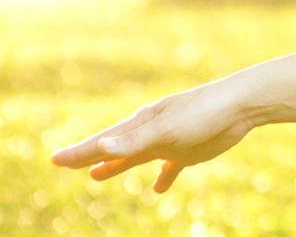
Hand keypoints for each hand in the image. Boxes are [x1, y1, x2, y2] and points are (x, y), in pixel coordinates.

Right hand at [50, 81, 256, 192]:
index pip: (102, 142)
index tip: (54, 160)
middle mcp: (151, 132)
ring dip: (116, 166)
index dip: (78, 153)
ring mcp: (169, 141)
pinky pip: (171, 167)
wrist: (241, 105)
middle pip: (114, 148)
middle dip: (89, 156)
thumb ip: (134, 140)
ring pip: (136, 157)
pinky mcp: (190, 150)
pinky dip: (163, 178)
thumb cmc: (203, 113)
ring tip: (96, 176)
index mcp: (141, 124)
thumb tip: (100, 147)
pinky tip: (159, 189)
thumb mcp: (165, 129)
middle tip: (64, 164)